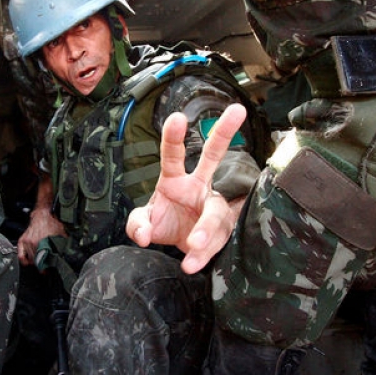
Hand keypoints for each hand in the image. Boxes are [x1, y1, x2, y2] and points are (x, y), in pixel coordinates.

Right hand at [17, 206, 66, 265]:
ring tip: (39, 264)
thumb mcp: (61, 234)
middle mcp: (33, 243)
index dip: (46, 267)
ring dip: (34, 263)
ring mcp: (27, 242)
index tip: (48, 269)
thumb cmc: (51, 222)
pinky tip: (28, 262)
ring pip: (29, 259)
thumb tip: (68, 253)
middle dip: (41, 266)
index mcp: (42, 242)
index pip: (43, 260)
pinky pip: (20, 254)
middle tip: (45, 268)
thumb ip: (63, 245)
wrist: (43, 214)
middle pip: (36, 261)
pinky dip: (24, 260)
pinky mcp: (22, 240)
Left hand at [126, 103, 247, 273]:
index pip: (173, 155)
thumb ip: (137, 225)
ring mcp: (213, 207)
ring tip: (192, 245)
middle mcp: (198, 186)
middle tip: (238, 110)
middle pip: (213, 155)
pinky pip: (214, 242)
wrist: (184, 246)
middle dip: (224, 132)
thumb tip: (143, 235)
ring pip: (214, 213)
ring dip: (204, 230)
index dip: (174, 137)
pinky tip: (190, 264)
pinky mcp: (222, 231)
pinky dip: (200, 255)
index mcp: (174, 179)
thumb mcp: (144, 223)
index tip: (177, 117)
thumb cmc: (165, 223)